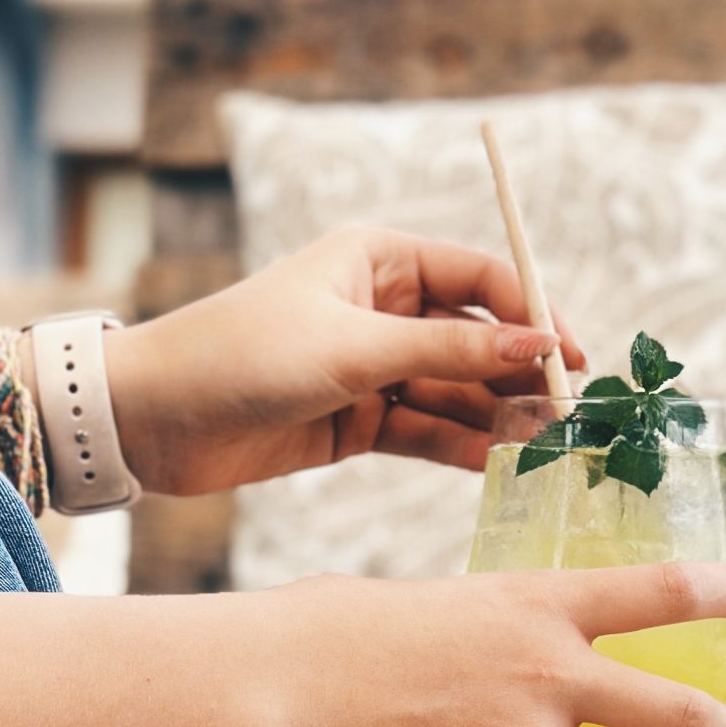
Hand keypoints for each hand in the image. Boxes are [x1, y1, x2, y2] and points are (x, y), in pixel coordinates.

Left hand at [103, 227, 585, 497]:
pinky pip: (423, 432)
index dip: (531, 312)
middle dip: (519, 374)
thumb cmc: (242, 356)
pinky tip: (495, 467)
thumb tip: (536, 344)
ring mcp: (369, 368)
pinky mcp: (354, 422)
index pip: (479, 276)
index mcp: (377, 259)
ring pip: (452, 391)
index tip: (572, 356)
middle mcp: (379, 308)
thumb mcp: (353, 349)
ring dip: (495, 418)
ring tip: (542, 449)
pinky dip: (457, 448)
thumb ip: (448, 348)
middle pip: (474, 337)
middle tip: (568, 415)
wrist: (152, 421)